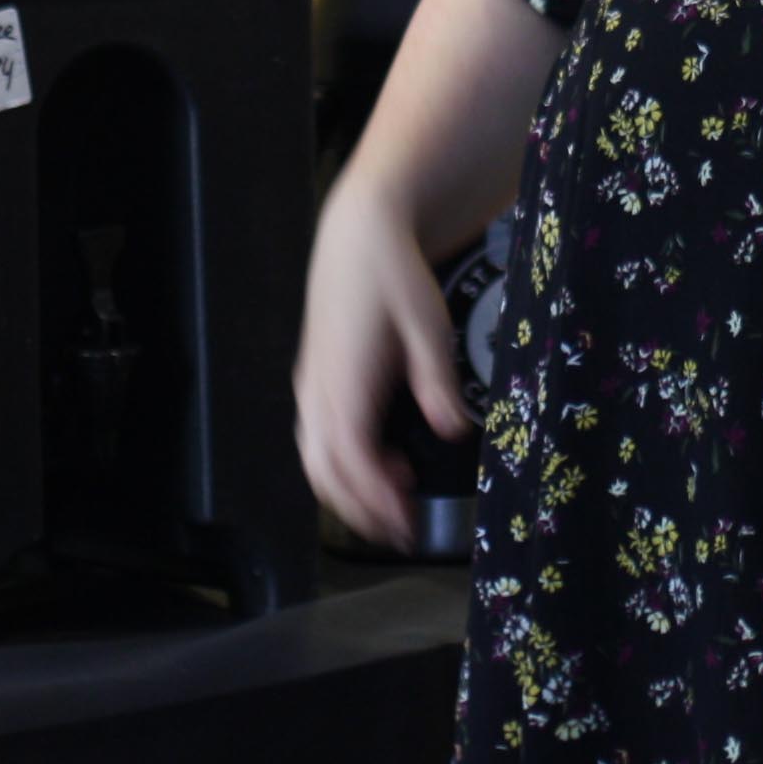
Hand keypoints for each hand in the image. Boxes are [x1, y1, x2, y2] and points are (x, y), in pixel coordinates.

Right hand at [294, 177, 466, 547]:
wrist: (359, 232)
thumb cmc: (392, 273)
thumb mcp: (428, 324)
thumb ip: (437, 383)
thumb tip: (451, 431)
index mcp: (343, 381)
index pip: (351, 460)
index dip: (375, 501)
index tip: (405, 526)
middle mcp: (317, 389)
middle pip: (324, 471)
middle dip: (359, 510)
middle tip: (401, 531)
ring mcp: (311, 383)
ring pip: (314, 457)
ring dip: (348, 489)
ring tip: (393, 501)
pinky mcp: (314, 376)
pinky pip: (315, 435)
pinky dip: (341, 462)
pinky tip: (381, 459)